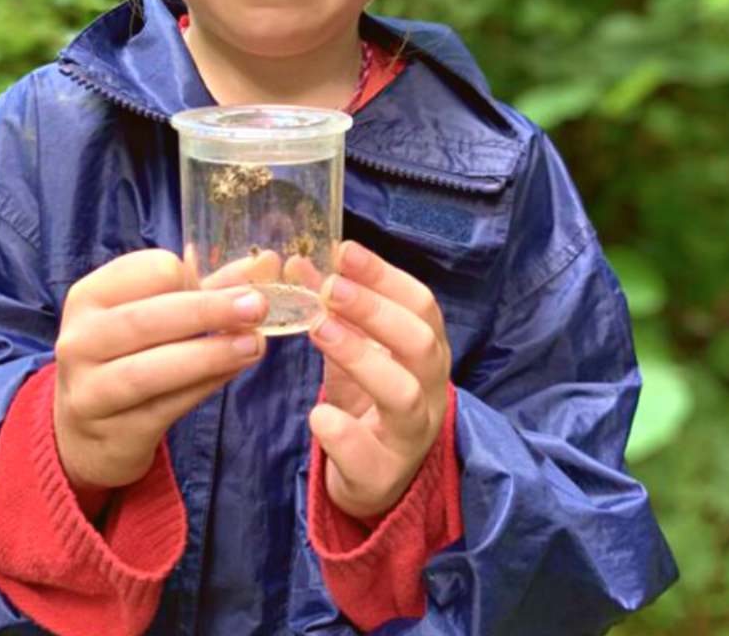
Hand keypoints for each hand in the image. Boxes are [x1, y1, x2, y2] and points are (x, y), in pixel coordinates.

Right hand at [54, 249, 266, 493]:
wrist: (86, 432)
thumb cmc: (128, 355)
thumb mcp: (154, 314)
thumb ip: (207, 288)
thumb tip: (267, 263)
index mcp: (89, 297)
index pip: (147, 272)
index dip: (189, 277)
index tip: (217, 288)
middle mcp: (80, 341)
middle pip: (147, 319)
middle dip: (207, 311)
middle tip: (256, 306)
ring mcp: (91, 390)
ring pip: (152, 370)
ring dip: (210, 355)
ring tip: (254, 344)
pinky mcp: (115, 432)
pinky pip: (166, 406)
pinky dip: (204, 385)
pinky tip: (233, 370)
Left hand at [307, 241, 451, 519]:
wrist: (375, 476)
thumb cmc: (368, 397)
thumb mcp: (353, 345)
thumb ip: (332, 307)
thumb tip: (299, 263)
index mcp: (426, 350)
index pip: (420, 303)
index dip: (384, 275)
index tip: (344, 251)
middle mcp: (429, 389)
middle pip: (419, 342)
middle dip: (374, 311)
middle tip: (331, 289)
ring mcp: (411, 434)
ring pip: (402, 394)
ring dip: (360, 357)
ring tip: (317, 330)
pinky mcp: (384, 473)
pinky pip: (370, 456)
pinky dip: (343, 435)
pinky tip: (318, 414)